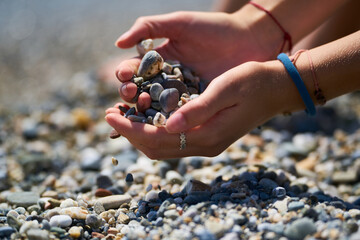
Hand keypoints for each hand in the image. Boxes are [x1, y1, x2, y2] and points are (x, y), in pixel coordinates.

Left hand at [106, 61, 289, 158]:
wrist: (277, 89)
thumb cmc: (254, 83)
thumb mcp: (226, 89)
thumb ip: (198, 109)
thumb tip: (167, 124)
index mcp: (208, 136)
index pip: (158, 139)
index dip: (130, 129)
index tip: (109, 115)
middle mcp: (205, 145)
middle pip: (156, 148)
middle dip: (129, 133)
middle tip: (109, 114)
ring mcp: (207, 142)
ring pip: (163, 147)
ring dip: (139, 133)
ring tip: (121, 115)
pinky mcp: (208, 135)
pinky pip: (173, 140)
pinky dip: (154, 130)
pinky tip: (145, 115)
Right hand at [115, 10, 278, 110]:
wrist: (248, 40)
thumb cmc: (214, 28)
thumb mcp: (180, 23)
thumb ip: (149, 27)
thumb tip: (118, 43)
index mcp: (159, 60)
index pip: (134, 71)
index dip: (126, 75)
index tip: (125, 78)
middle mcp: (166, 79)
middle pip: (140, 92)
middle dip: (130, 95)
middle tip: (130, 94)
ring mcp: (180, 95)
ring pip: (156, 107)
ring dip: (145, 109)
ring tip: (143, 106)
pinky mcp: (196, 106)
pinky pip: (178, 116)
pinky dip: (168, 120)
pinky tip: (162, 122)